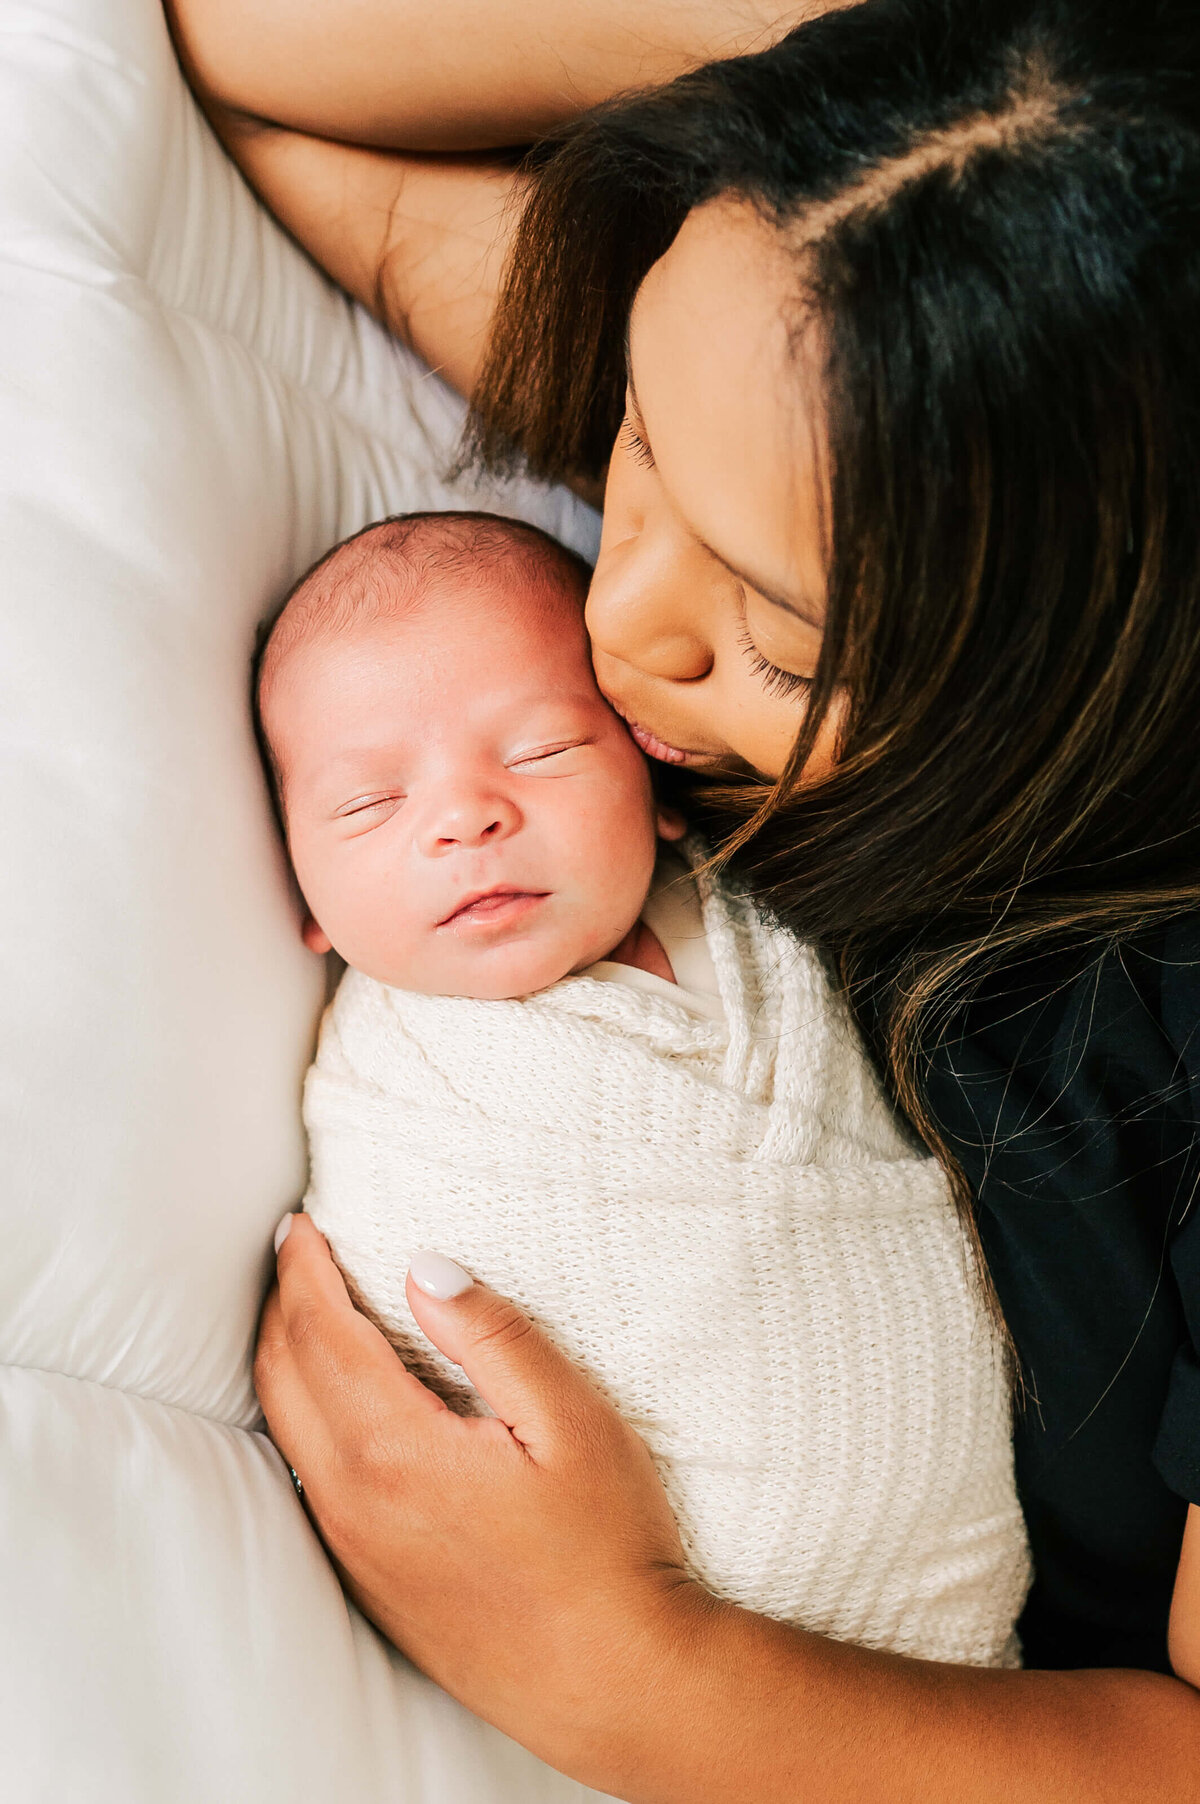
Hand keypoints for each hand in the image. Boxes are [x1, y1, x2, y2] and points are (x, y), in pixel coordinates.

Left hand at [254, 1215, 715, 1782]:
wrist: (614, 1683)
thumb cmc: (606, 1547)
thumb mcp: (572, 1421)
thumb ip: (495, 1336)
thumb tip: (424, 1266)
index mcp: (397, 1450)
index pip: (321, 1333)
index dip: (303, 1269)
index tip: (297, 1223)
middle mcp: (355, 1502)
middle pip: (283, 1378)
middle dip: (280, 1304)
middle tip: (292, 1251)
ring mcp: (356, 1550)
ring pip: (288, 1432)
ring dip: (285, 1361)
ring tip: (305, 1311)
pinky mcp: (370, 1583)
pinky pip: (309, 1482)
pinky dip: (303, 1420)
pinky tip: (335, 1406)